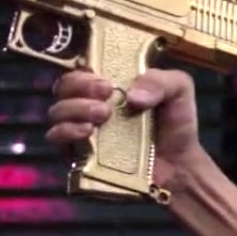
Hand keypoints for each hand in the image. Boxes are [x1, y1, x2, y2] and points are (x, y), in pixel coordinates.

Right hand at [45, 67, 206, 185]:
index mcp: (107, 86)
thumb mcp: (178, 90)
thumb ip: (161, 81)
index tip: (105, 81)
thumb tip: (132, 96)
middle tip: (105, 95)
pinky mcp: (78, 154)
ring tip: (102, 114)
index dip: (84, 72)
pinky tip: (87, 132)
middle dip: (79, 87)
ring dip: (74, 109)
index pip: (80, 71)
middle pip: (63, 88)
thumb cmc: (175, 123)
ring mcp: (81, 130)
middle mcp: (88, 105)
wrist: (180, 164)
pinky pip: (57, 140)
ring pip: (57, 112)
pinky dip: (67, 132)